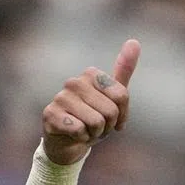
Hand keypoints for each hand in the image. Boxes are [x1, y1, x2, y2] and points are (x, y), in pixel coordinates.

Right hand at [41, 39, 139, 164]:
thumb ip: (123, 71)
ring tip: (85, 130)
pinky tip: (73, 135)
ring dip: (95, 134)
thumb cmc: (92, 120)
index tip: (112, 119)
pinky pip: (80, 130)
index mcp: (91, 74)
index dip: (121, 115)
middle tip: (95, 127)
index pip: (122, 96)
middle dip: (107, 126)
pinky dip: (81, 138)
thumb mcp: (112, 97)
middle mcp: (74, 82)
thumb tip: (134, 41)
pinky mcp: (50, 114)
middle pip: (111, 111)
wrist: (68, 143)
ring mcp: (60, 97)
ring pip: (96, 122)